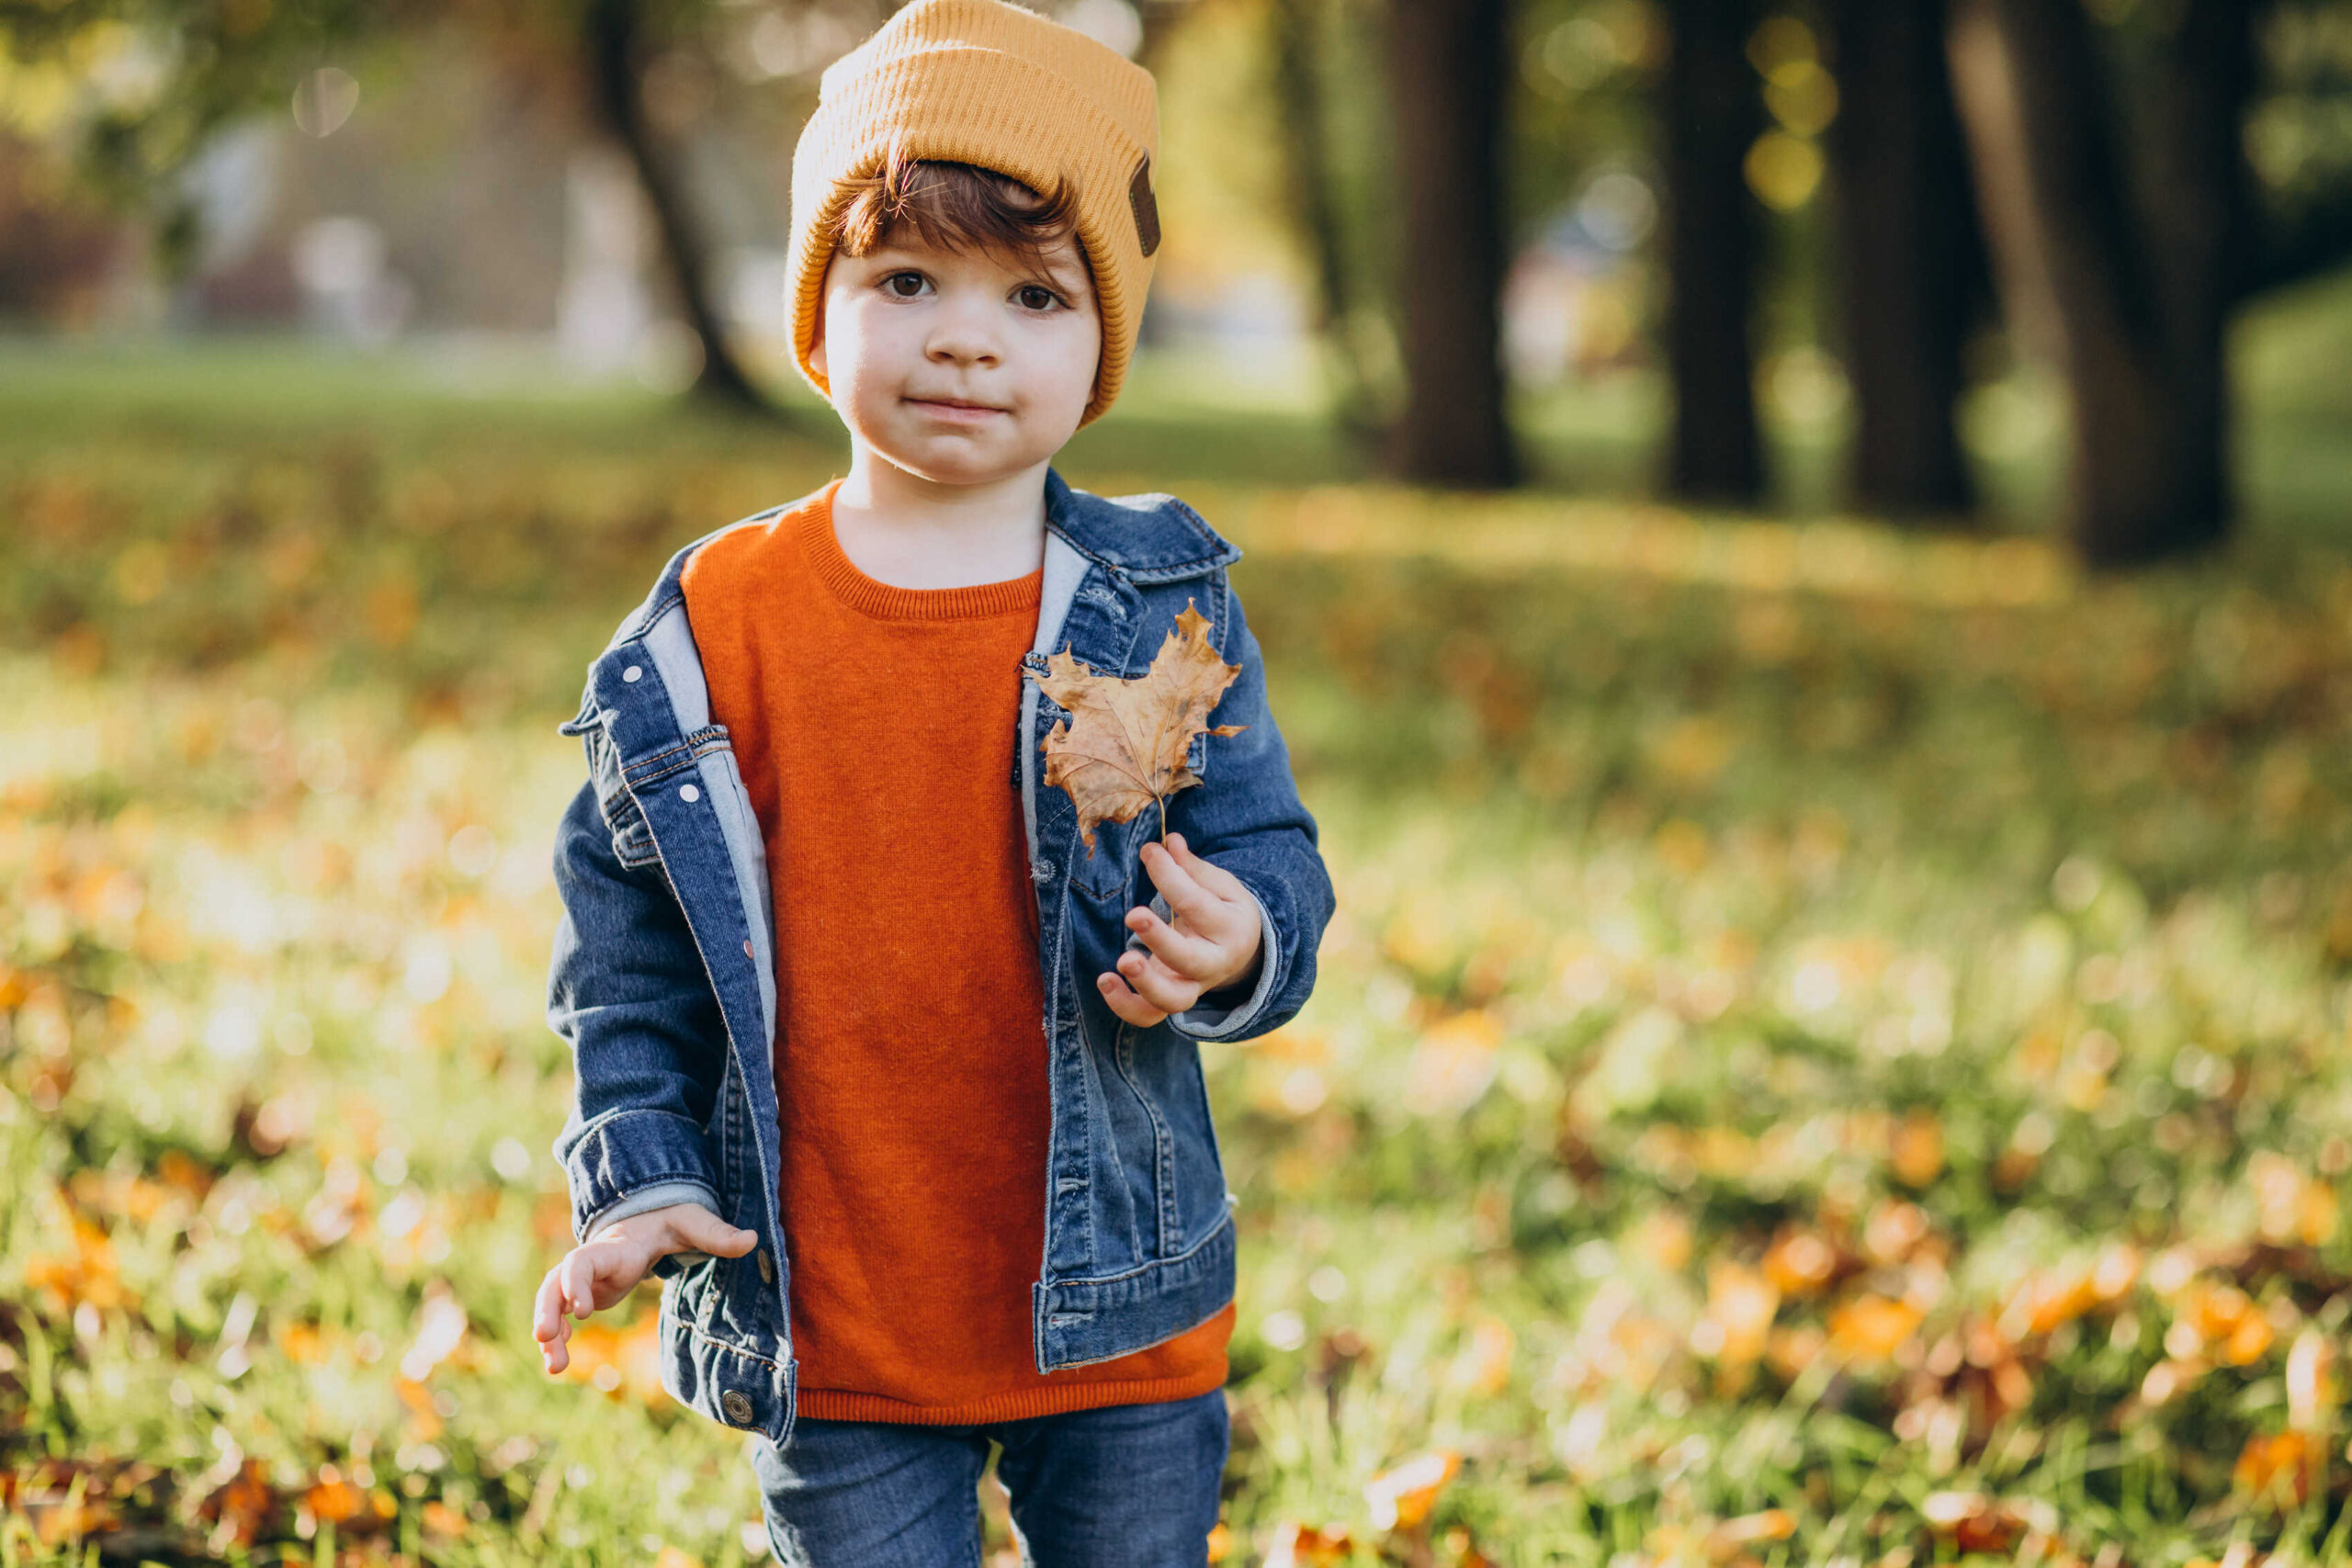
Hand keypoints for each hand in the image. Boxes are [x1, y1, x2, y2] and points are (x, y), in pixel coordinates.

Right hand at [531, 1202, 754, 1374]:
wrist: (647, 1218)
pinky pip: (561, 1319)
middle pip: (554, 1283)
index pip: (584, 1261)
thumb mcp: (692, 1222)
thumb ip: (717, 1233)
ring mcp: (582, 1281)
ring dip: (549, 1333)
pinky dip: (557, 1342)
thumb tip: (752, 1240)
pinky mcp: (584, 1297)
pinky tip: (556, 1367)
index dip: (577, 1282)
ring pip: (552, 1304)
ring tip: (554, 1368)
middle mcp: (590, 1263)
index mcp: (614, 1248)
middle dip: (546, 1309)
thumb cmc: (669, 1219)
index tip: (582, 1311)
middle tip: (543, 1337)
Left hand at [1099, 831, 1263, 1028]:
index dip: (1170, 876)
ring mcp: (1192, 987)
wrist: (1240, 951)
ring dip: (1145, 984)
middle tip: (1133, 914)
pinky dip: (1126, 1006)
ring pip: (1172, 1000)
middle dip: (1160, 939)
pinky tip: (1105, 980)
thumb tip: (1169, 841)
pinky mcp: (1170, 999)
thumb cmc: (1222, 909)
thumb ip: (1191, 868)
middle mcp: (1214, 963)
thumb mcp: (1219, 885)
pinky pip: (1149, 1016)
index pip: (1196, 903)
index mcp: (1229, 927)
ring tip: (1121, 962)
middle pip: (1189, 960)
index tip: (1149, 852)